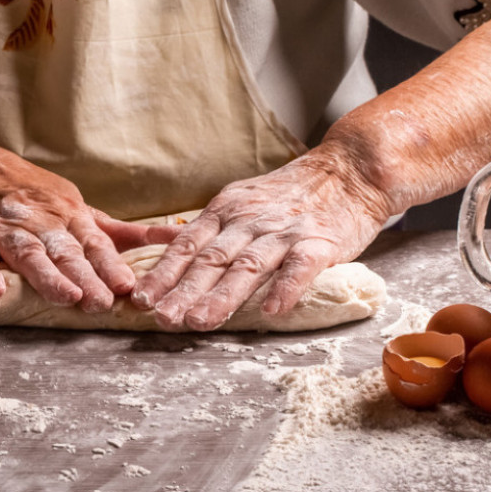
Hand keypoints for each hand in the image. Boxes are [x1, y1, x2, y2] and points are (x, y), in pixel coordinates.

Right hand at [0, 142, 173, 311]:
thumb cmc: (20, 186)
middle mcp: (39, 218)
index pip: (94, 243)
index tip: (128, 287)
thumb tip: (169, 238)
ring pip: (27, 252)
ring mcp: (2, 225)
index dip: (110, 266)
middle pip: (65, 250)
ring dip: (46, 276)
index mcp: (67, 213)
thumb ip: (112, 229)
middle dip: (86, 276)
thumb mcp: (70, 201)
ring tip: (65, 297)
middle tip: (104, 302)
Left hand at [130, 144, 390, 330]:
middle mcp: (250, 220)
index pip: (187, 245)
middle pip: (211, 259)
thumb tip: (163, 247)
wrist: (350, 170)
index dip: (162, 273)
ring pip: (248, 266)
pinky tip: (272, 311)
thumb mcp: (242, 199)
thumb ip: (209, 227)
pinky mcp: (319, 242)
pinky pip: (299, 267)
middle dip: (183, 290)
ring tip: (200, 322)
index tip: (140, 299)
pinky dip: (285, 288)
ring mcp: (284, 231)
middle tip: (161, 318)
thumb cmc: (292, 194)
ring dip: (222, 296)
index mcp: (227, 210)